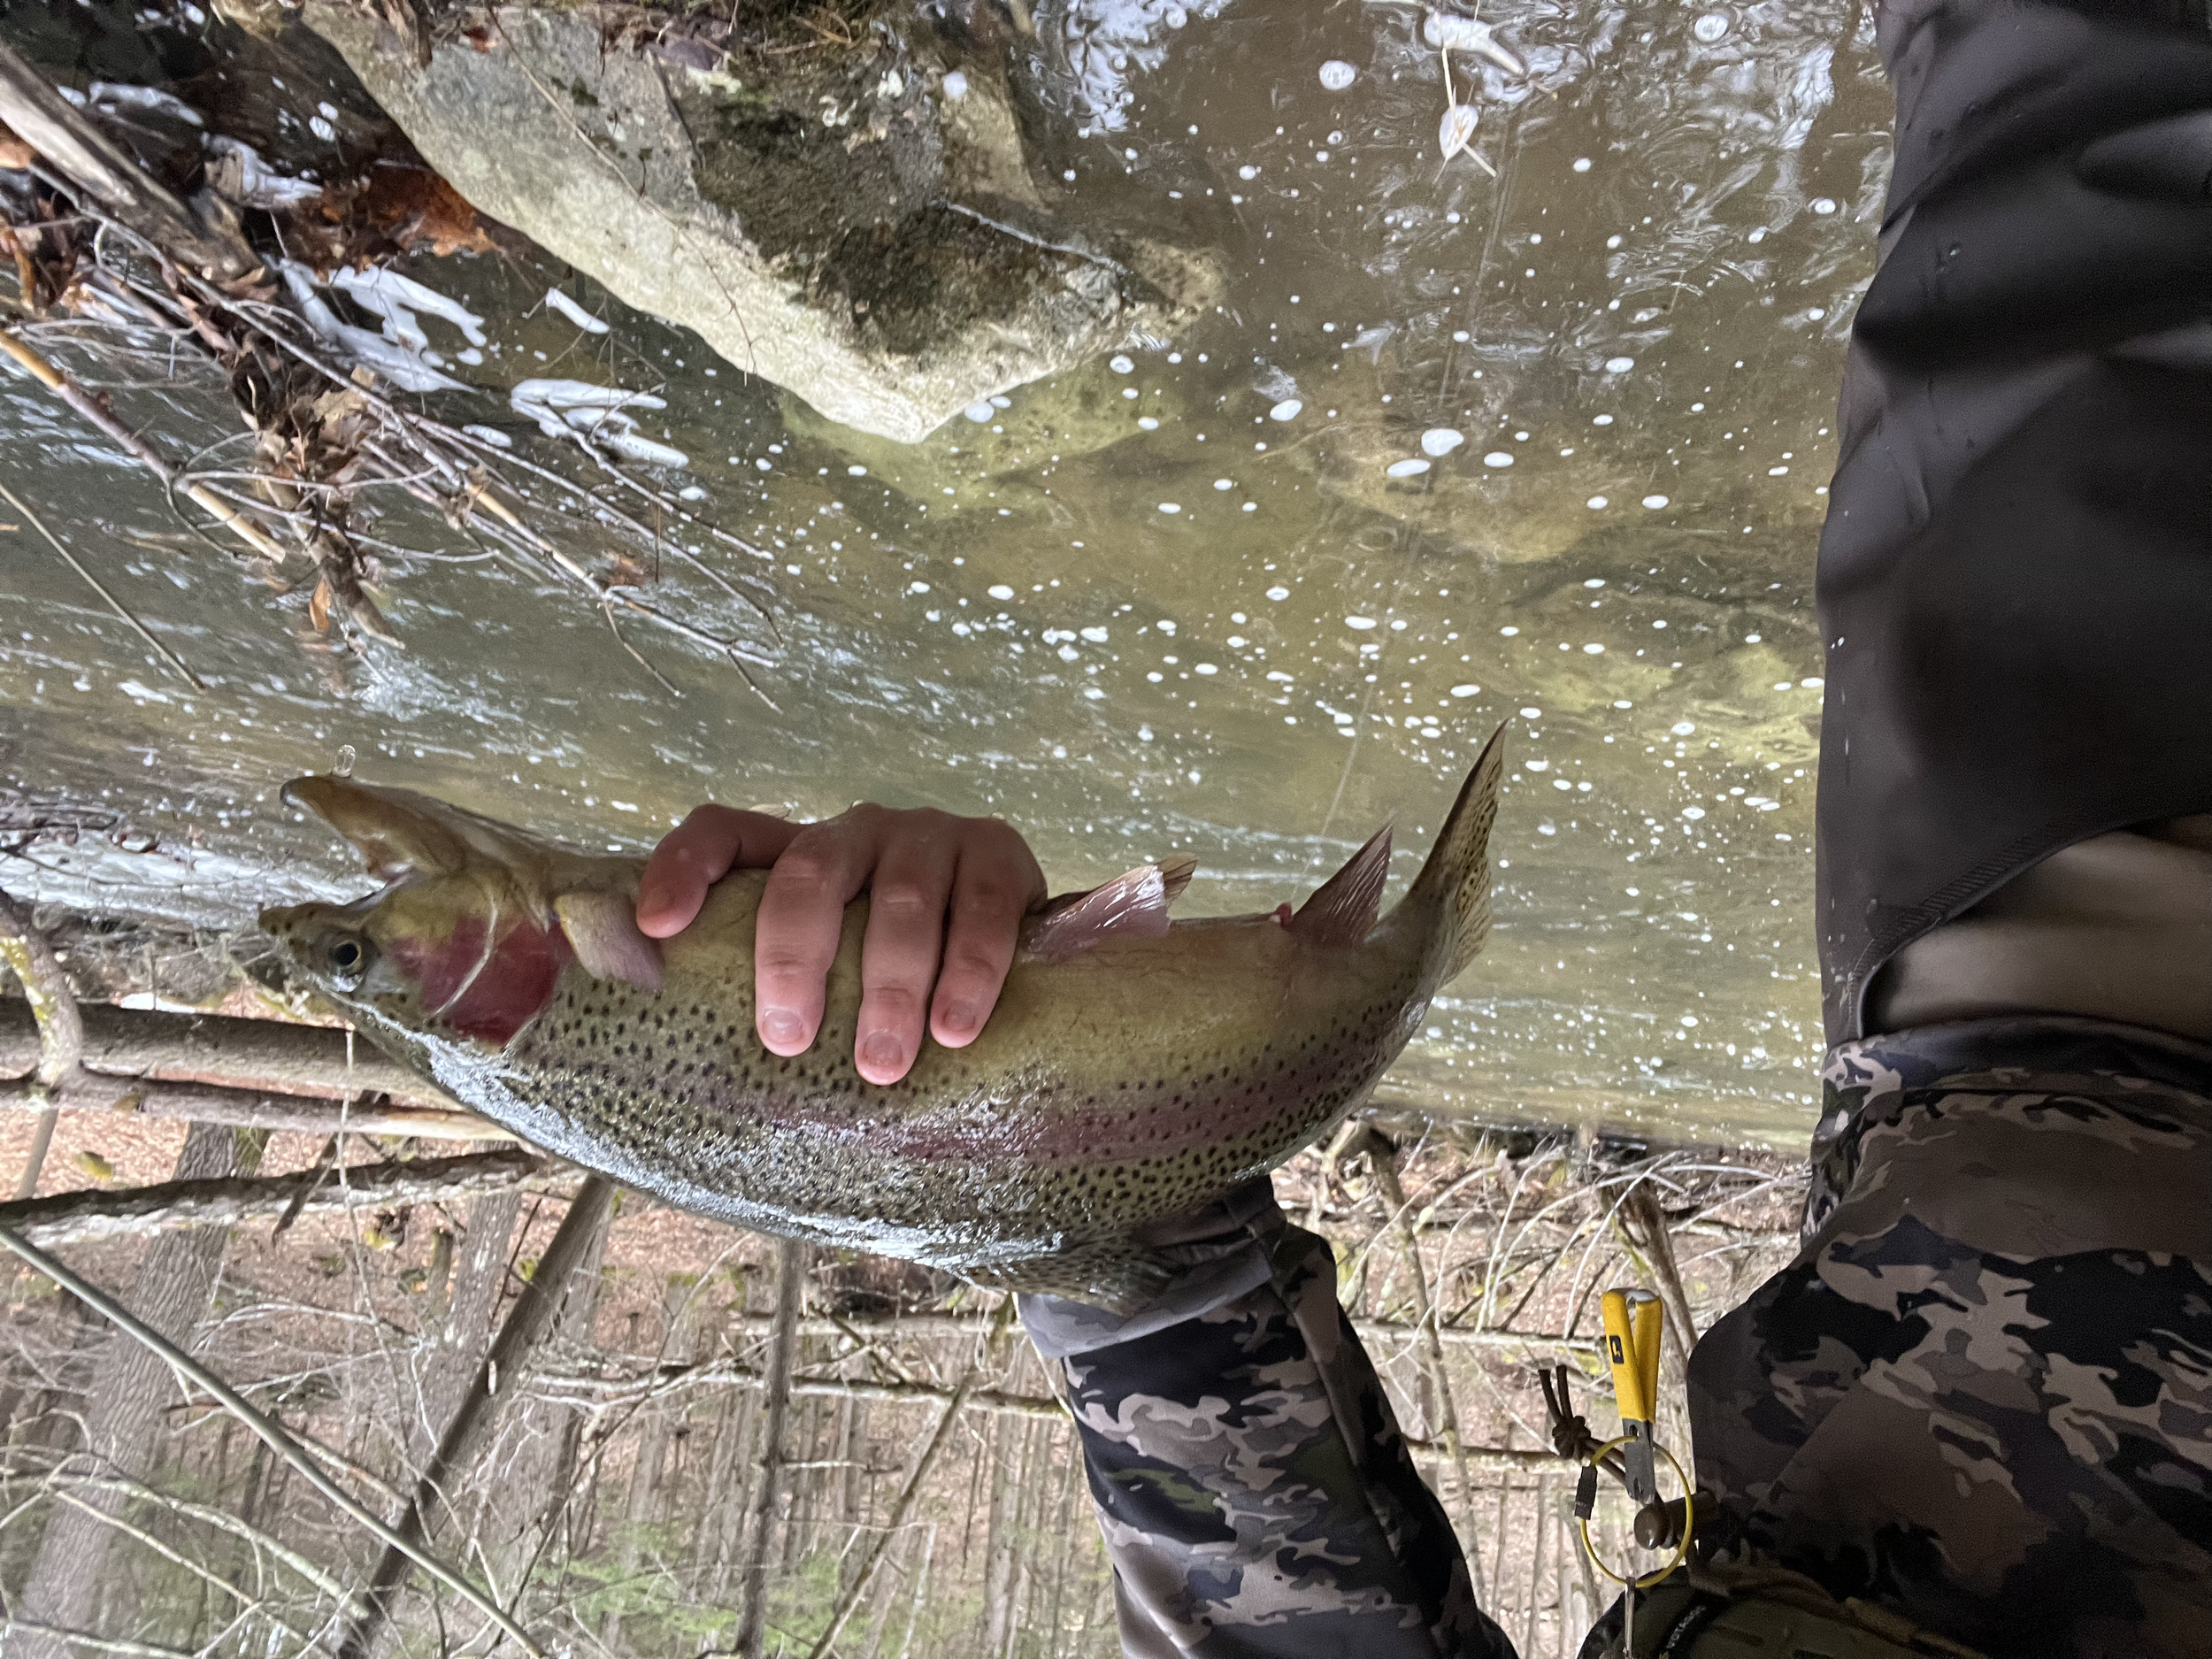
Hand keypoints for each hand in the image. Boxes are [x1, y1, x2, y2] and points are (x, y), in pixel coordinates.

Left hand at [636, 804, 1045, 1084]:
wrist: (1020, 952)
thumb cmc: (897, 977)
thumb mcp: (833, 977)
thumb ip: (777, 997)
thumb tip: (689, 1076)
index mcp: (799, 854)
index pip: (724, 833)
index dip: (683, 868)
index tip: (657, 927)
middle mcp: (858, 831)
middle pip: (809, 872)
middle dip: (794, 957)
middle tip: (788, 1040)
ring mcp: (930, 834)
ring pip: (901, 897)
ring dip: (891, 984)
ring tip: (881, 1063)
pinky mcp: (999, 851)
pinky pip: (983, 906)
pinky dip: (970, 970)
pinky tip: (954, 1029)